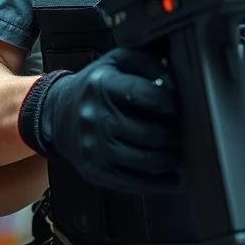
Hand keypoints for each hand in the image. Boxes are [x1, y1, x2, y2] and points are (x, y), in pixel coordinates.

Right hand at [39, 48, 181, 191]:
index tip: (182, 105)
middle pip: (151, 133)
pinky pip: (136, 182)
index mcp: (101, 86)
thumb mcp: (114, 63)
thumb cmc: (93, 88)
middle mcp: (95, 117)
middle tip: (189, 131)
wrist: (55, 114)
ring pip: (148, 160)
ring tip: (181, 150)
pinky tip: (174, 176)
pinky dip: (161, 182)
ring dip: (173, 158)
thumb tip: (175, 77)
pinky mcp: (96, 171)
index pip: (143, 95)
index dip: (169, 102)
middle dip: (177, 134)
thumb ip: (145, 62)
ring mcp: (94, 148)